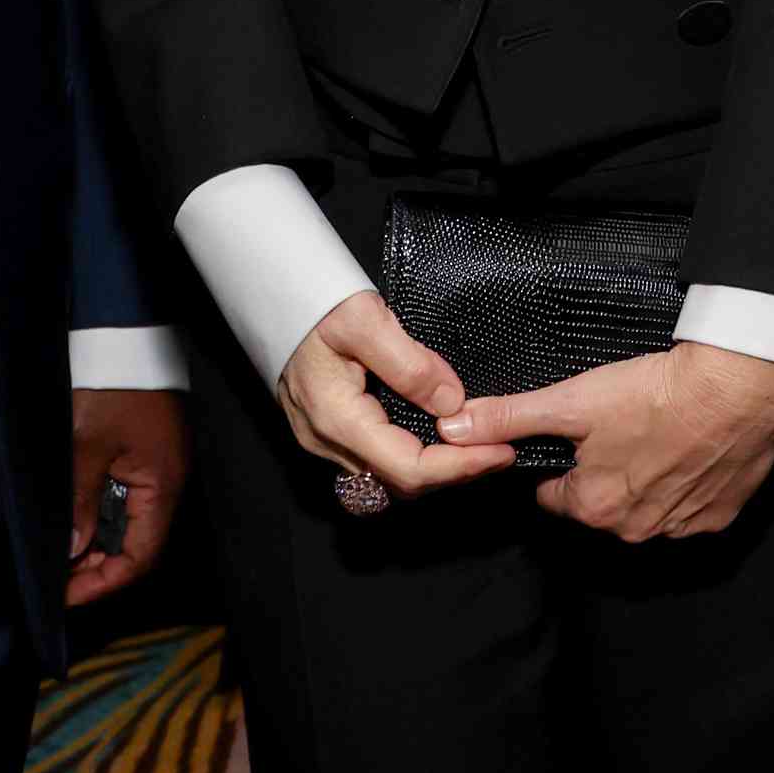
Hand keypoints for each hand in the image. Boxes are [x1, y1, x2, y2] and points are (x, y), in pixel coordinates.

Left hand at [66, 388, 186, 608]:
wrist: (126, 335)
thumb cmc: (114, 383)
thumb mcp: (88, 442)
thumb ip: (80, 499)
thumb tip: (72, 549)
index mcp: (160, 486)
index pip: (140, 556)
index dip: (104, 581)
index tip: (66, 595)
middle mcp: (164, 483)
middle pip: (134, 543)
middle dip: (95, 565)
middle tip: (54, 576)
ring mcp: (155, 468)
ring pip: (126, 523)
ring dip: (93, 541)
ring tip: (58, 552)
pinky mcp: (142, 454)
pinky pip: (122, 498)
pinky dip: (96, 515)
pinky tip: (71, 519)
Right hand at [274, 289, 513, 499]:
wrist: (272, 290)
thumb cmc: (314, 300)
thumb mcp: (365, 319)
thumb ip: (410, 365)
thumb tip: (452, 403)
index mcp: (337, 419)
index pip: (409, 469)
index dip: (460, 466)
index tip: (501, 451)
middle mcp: (327, 441)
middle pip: (401, 481)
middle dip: (454, 471)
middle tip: (498, 446)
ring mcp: (324, 439)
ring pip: (388, 475)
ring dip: (436, 467)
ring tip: (477, 442)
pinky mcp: (328, 430)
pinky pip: (376, 459)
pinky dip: (413, 455)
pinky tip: (438, 434)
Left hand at [441, 342, 773, 542]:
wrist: (734, 387)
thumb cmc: (652, 393)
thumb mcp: (570, 400)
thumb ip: (509, 417)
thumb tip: (452, 427)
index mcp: (592, 506)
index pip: (557, 497)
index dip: (564, 464)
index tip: (580, 438)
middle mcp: (634, 530)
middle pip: (603, 505)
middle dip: (607, 474)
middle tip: (624, 428)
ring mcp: (681, 527)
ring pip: (649, 508)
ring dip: (649, 481)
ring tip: (660, 435)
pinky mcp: (720, 516)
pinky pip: (694, 508)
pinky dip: (691, 485)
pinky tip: (693, 450)